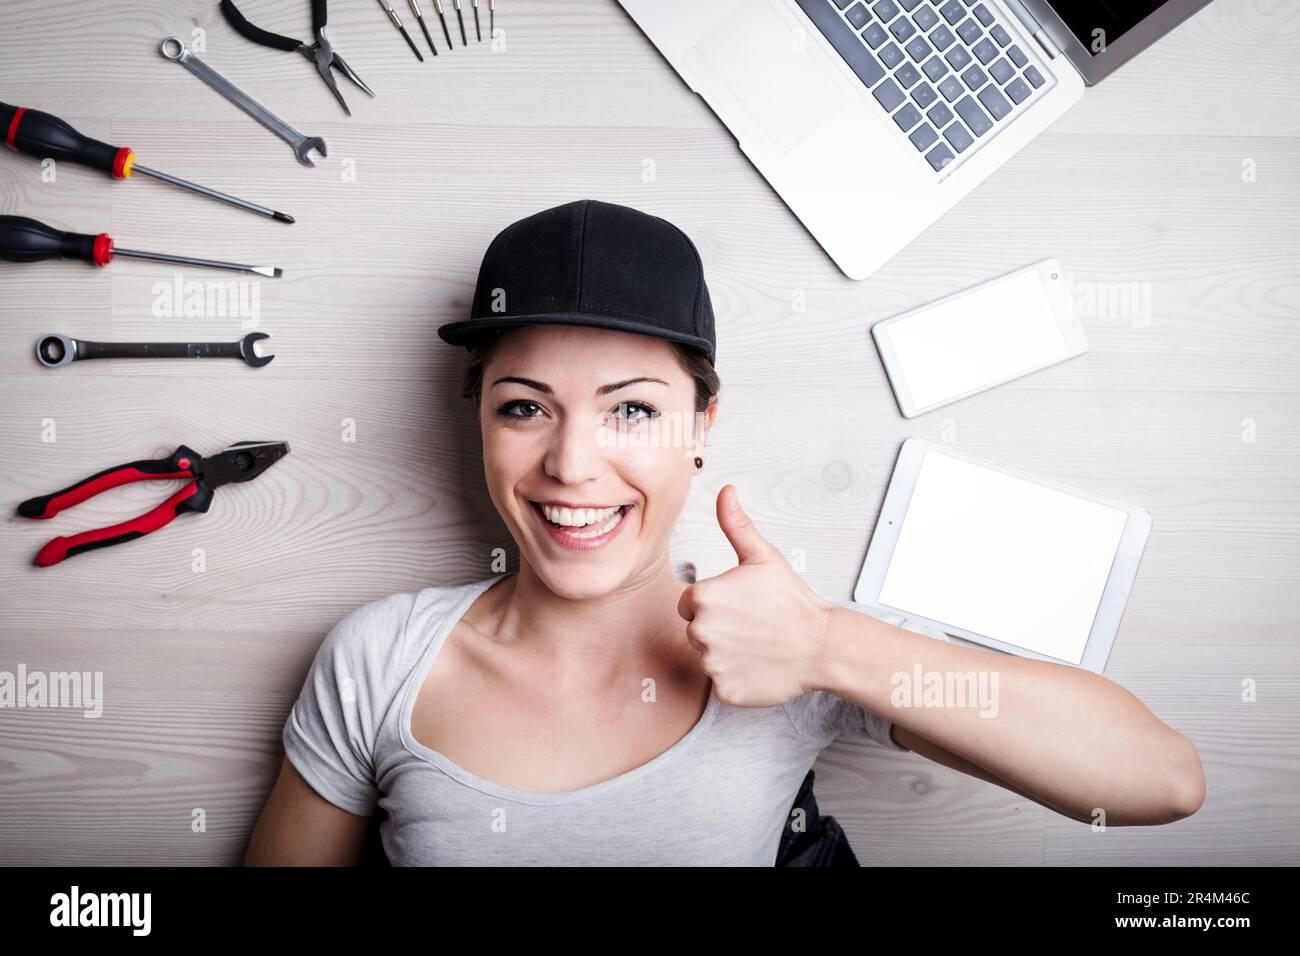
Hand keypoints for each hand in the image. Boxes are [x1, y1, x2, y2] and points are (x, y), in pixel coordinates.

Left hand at [676, 484, 835, 707]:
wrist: (821, 645)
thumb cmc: (792, 601)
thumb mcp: (763, 557)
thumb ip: (736, 525)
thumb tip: (725, 491)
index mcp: (703, 598)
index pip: (689, 604)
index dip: (715, 604)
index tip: (740, 606)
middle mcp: (700, 632)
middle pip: (695, 631)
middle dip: (718, 628)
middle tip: (752, 625)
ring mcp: (712, 664)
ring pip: (707, 657)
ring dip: (726, 653)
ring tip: (756, 644)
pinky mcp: (724, 690)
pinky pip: (719, 682)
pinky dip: (736, 677)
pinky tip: (758, 665)